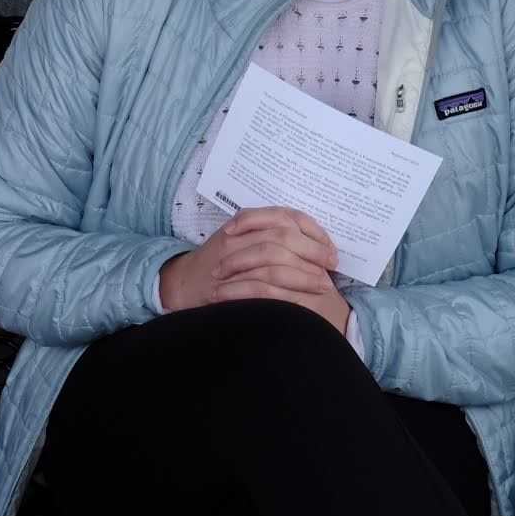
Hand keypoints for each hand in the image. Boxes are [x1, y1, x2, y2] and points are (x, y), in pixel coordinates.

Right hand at [160, 207, 347, 331]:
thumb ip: (270, 237)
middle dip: (313, 251)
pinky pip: (261, 283)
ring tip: (322, 285)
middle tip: (331, 266)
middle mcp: (238, 235)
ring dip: (304, 273)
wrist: (183, 283)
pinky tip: (299, 299)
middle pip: (284, 235)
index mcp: (246, 222)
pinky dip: (284, 290)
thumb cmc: (218, 264)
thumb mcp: (243, 240)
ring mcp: (231, 258)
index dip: (313, 231)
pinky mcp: (228, 282)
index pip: (286, 216)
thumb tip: (314, 246)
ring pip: (275, 257)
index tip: (330, 248)